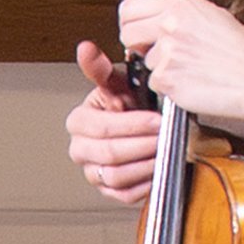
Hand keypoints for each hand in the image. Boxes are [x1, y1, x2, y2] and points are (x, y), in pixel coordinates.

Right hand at [66, 75, 163, 204]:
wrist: (140, 124)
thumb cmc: (129, 102)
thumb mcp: (117, 81)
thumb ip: (99, 67)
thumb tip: (85, 48)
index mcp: (78, 122)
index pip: (102, 128)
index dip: (132, 125)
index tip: (156, 119)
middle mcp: (80, 150)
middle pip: (110, 154)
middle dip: (142, 144)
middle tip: (165, 136)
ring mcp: (93, 173)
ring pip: (117, 176)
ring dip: (145, 163)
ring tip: (164, 150)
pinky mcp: (108, 191)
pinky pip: (125, 195)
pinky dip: (144, 183)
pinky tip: (158, 167)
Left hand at [117, 0, 243, 136]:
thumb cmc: (242, 52)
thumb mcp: (212, 15)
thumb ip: (180, 14)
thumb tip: (158, 18)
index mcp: (180, 5)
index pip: (130, 7)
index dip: (131, 22)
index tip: (138, 31)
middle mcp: (170, 24)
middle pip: (127, 33)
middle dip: (137, 46)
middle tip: (153, 53)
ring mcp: (166, 51)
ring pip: (144, 62)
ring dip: (159, 69)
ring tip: (188, 70)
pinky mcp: (167, 78)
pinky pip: (154, 84)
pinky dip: (169, 87)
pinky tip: (190, 83)